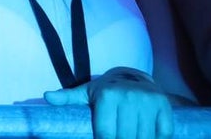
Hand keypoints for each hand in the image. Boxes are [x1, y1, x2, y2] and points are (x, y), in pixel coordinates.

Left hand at [44, 67, 172, 138]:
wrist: (135, 77)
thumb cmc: (106, 92)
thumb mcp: (87, 93)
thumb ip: (68, 98)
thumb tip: (46, 97)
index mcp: (107, 96)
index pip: (106, 134)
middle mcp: (128, 97)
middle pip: (125, 138)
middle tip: (118, 137)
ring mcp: (148, 102)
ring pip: (144, 138)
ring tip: (129, 136)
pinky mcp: (164, 107)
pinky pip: (163, 134)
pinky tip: (147, 135)